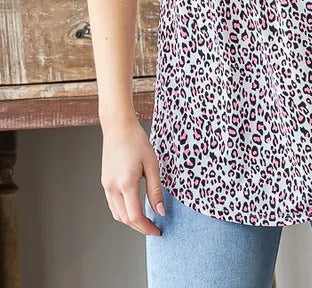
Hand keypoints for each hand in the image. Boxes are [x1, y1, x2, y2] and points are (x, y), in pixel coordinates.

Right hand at [101, 117, 164, 235]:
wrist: (118, 127)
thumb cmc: (136, 141)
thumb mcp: (152, 164)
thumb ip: (155, 190)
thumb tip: (160, 211)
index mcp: (126, 183)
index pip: (135, 216)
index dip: (147, 227)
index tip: (157, 230)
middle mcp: (113, 187)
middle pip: (125, 218)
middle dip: (140, 227)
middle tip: (154, 228)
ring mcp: (106, 185)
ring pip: (117, 214)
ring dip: (131, 221)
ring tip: (146, 220)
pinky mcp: (105, 182)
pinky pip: (113, 204)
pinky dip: (123, 211)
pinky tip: (134, 208)